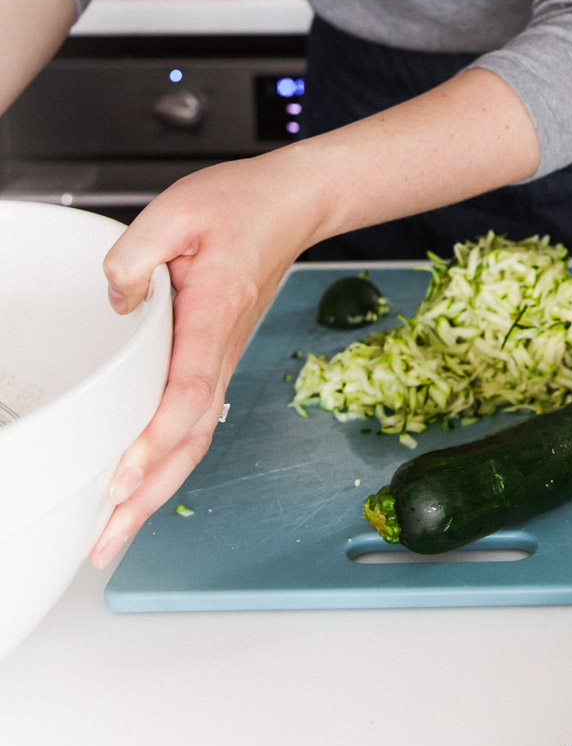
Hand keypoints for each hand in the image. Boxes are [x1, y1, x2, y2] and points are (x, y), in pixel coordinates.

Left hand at [90, 68, 538, 567]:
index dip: (156, 437)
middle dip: (146, 497)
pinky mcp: (216, 361)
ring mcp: (223, 361)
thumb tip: (113, 302)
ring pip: (193, 442)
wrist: (295, 204)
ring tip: (111, 535)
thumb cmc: (244, 204)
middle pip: (190, 440)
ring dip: (154, 494)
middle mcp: (223, 350)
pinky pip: (193, 425)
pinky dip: (166, 466)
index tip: (124, 474)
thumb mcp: (179, 209)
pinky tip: (140, 486)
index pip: (188, 391)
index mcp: (214, 313)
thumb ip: (136, 254)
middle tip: (103, 541)